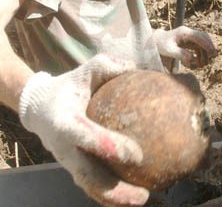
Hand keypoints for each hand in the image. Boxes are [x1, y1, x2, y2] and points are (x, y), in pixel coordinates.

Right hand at [19, 54, 148, 206]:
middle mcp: (65, 148)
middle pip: (88, 177)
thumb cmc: (69, 85)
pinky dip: (113, 192)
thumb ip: (109, 66)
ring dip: (116, 199)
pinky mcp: (74, 167)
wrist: (40, 106)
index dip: (110, 147)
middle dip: (115, 191)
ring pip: (91, 187)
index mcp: (65, 122)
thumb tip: (137, 68)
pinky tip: (136, 190)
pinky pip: (93, 183)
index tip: (137, 155)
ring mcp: (68, 162)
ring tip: (143, 199)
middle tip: (143, 195)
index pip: (87, 138)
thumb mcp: (86, 70)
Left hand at [152, 26, 216, 67]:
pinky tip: (198, 63)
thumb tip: (192, 59)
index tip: (212, 53)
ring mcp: (189, 37)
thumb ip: (180, 54)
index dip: (207, 44)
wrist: (155, 42)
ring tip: (203, 64)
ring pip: (203, 42)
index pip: (199, 36)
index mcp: (184, 32)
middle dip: (209, 46)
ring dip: (205, 53)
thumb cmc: (160, 45)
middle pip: (204, 37)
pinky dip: (201, 54)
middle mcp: (188, 32)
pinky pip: (199, 47)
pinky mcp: (189, 42)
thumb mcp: (168, 50)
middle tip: (214, 57)